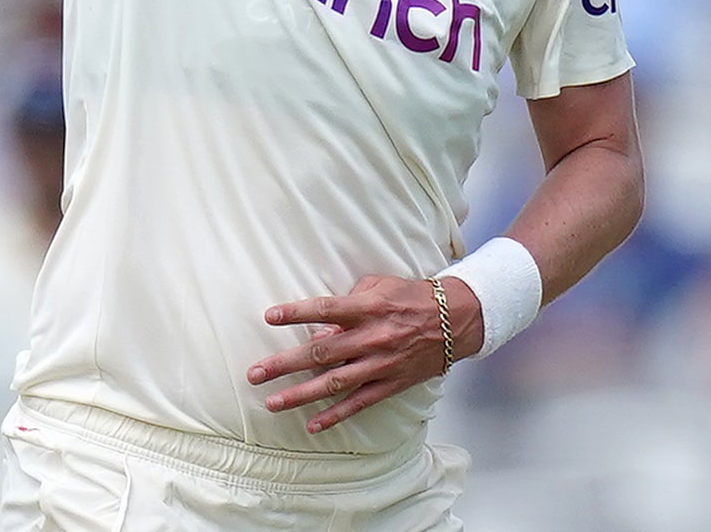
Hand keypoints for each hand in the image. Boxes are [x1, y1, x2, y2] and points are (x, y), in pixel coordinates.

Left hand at [247, 275, 479, 433]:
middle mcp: (372, 338)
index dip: (296, 313)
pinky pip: (359, 403)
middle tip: (255, 373)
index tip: (269, 317)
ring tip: (272, 402)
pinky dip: (335, 415)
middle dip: (284, 364)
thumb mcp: (380, 286)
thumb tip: (321, 327)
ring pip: (333, 383)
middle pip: (320, 352)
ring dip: (300, 394)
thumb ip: (349, 303)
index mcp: (368, 308)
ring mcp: (380, 365)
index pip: (325, 310)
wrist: (455, 321)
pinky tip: (312, 425)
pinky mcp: (390, 384)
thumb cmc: (412, 297)